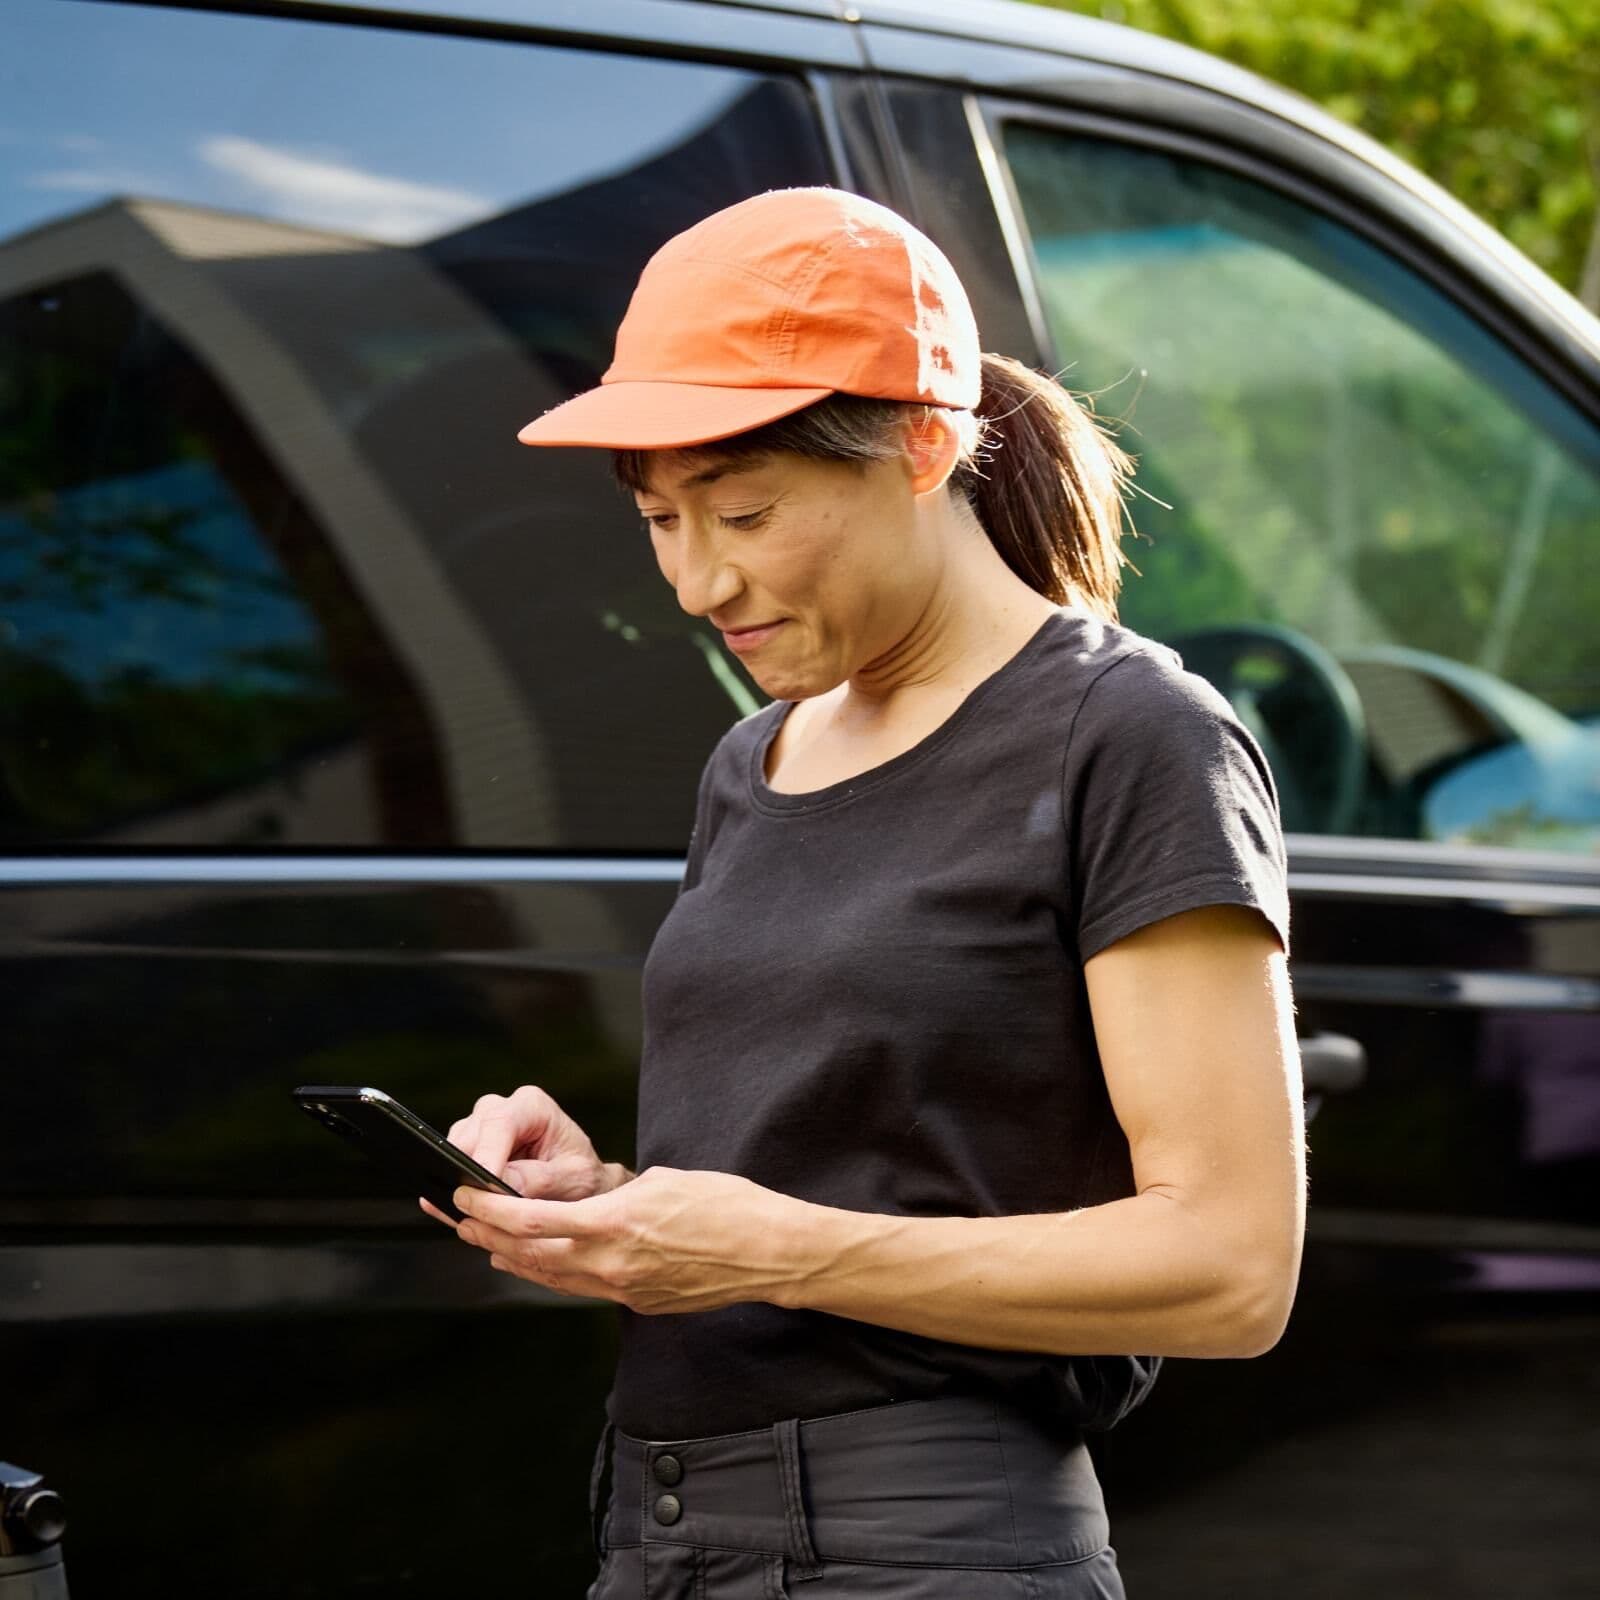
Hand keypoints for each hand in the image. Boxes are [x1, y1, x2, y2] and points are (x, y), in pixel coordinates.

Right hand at [419, 1085, 624, 1226]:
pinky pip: (447, 1169)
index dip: (488, 1156)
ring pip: (452, 1154)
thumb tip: (496, 1186)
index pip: (500, 1124)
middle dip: (471, 1176)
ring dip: (463, 1186)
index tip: (484, 1188)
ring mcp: (478, 1127)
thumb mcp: (570, 1180)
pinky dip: (456, 1192)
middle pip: (469, 1138)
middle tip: (483, 1212)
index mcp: (532, 1106)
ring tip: (487, 1214)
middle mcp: (501, 1109)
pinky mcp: (466, 1149)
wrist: (579, 1185)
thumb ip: (536, 1180)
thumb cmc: (580, 1176)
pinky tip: (470, 1211)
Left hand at [449, 1165, 809, 1314]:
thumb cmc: (726, 1206)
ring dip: (514, 1260)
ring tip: (486, 1242)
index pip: (531, 1220)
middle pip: (530, 1254)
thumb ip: (617, 1193)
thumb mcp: (664, 1180)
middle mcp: (612, 1262)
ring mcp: (624, 1288)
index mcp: (616, 1222)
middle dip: (489, 1236)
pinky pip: (582, 1288)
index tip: (466, 1196)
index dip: (490, 1210)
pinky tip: (540, 1263)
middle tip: (462, 1219)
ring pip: (551, 1277)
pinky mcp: (639, 1302)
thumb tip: (592, 1202)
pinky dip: (552, 1274)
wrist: (767, 1252)